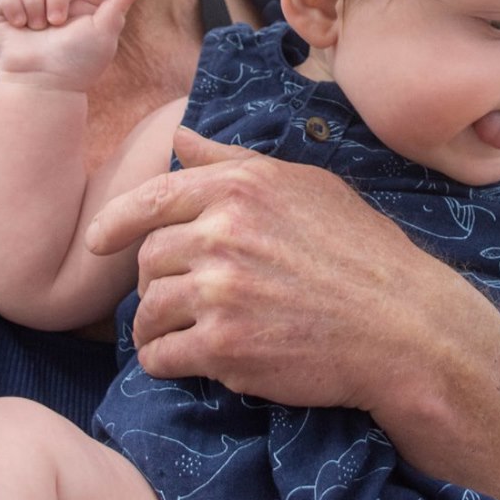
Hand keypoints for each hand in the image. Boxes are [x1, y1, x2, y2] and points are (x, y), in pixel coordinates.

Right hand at [0, 0, 139, 91]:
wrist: (43, 84)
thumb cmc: (78, 63)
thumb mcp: (103, 34)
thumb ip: (116, 7)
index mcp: (85, 9)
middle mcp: (59, 7)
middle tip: (56, 22)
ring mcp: (32, 11)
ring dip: (34, 4)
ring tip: (37, 28)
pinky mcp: (8, 16)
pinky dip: (12, 5)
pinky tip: (20, 24)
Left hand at [86, 130, 466, 411]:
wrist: (403, 327)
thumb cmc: (362, 252)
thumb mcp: (304, 186)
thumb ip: (233, 160)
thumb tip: (179, 136)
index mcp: (242, 187)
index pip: (152, 199)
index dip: (115, 223)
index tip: (95, 242)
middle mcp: (225, 233)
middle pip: (148, 259)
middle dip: (151, 283)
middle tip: (171, 300)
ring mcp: (223, 292)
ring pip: (149, 311)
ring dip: (152, 328)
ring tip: (173, 335)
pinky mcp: (226, 348)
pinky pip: (163, 357)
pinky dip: (165, 362)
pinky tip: (186, 362)